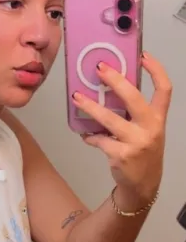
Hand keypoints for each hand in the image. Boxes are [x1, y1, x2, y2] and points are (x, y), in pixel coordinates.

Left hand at [72, 52, 171, 207]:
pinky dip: (90, 136)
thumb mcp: (147, 131)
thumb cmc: (143, 153)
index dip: (156, 70)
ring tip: (76, 98)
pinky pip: (100, 140)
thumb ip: (135, 114)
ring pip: (109, 119)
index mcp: (158, 119)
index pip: (164, 90)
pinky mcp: (121, 155)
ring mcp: (136, 142)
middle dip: (115, 80)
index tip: (143, 56)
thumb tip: (109, 92)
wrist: (143, 186)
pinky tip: (86, 134)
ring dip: (90, 107)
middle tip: (99, 69)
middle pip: (133, 97)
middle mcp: (150, 128)